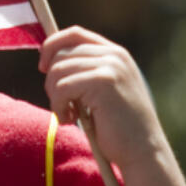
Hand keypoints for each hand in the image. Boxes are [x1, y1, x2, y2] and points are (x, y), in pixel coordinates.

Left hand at [38, 26, 167, 169]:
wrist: (143, 151)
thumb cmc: (119, 128)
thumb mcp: (103, 92)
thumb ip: (85, 72)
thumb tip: (47, 60)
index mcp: (116, 54)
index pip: (75, 34)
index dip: (52, 46)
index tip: (43, 67)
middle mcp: (114, 55)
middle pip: (61, 53)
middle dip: (51, 81)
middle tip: (62, 105)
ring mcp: (110, 66)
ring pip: (57, 71)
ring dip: (54, 98)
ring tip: (68, 115)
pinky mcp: (103, 82)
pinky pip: (61, 87)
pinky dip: (58, 107)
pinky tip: (70, 120)